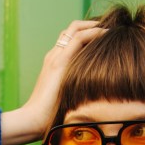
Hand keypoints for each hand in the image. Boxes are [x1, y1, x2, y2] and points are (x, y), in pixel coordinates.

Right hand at [1, 20, 105, 144]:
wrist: (33, 120)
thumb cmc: (49, 117)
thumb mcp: (66, 99)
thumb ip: (76, 93)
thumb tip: (93, 101)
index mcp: (54, 63)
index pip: (70, 39)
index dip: (87, 33)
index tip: (105, 37)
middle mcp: (54, 56)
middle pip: (72, 29)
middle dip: (92, 25)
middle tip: (110, 29)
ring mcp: (55, 57)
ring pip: (75, 28)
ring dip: (94, 25)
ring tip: (111, 28)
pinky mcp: (60, 62)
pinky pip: (79, 38)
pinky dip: (94, 33)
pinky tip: (107, 35)